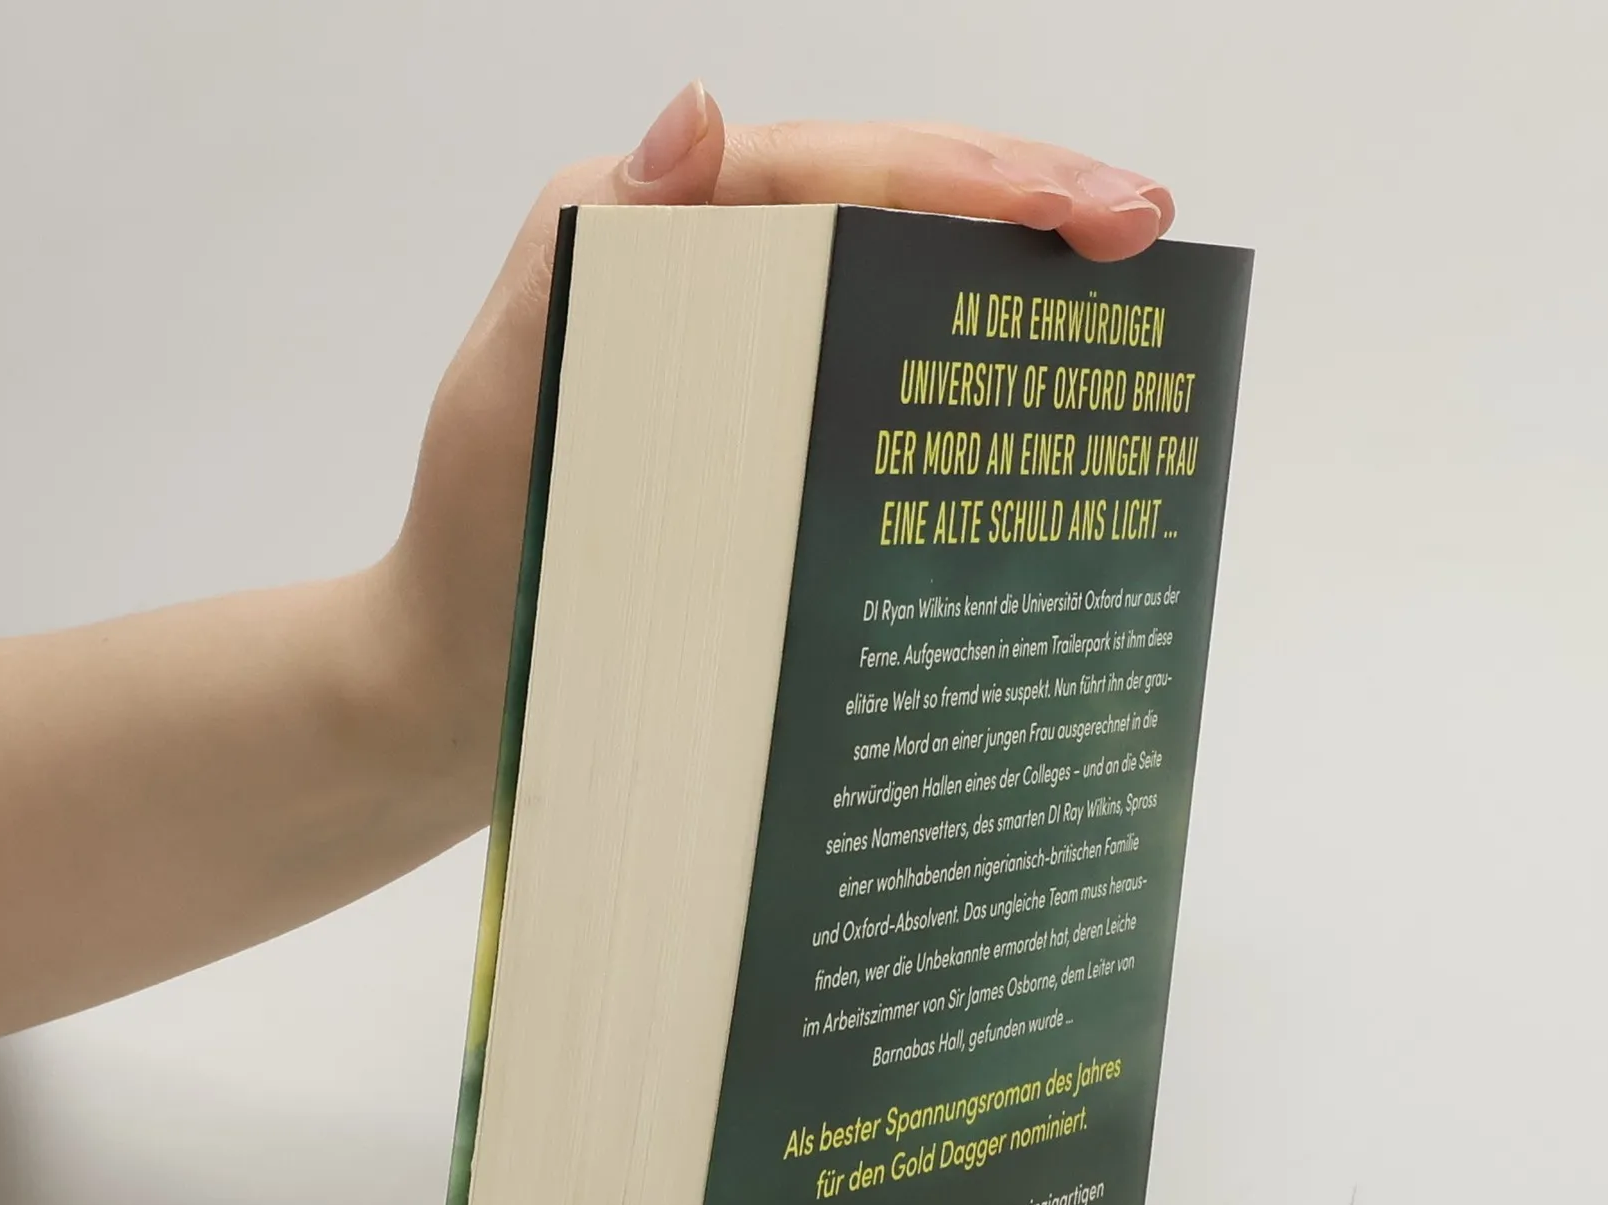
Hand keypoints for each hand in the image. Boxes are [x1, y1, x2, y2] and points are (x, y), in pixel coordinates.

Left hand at [384, 85, 1176, 823]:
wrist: (455, 691)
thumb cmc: (471, 544)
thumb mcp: (510, 386)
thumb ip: (585, 250)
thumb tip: (697, 111)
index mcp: (653, 237)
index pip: (837, 174)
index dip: (974, 177)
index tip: (1100, 207)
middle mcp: (711, 285)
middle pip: (888, 214)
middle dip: (1027, 206)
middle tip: (1151, 229)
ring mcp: (748, 372)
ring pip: (897, 296)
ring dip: (1010, 289)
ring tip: (1126, 300)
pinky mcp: (767, 456)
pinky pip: (875, 399)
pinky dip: (958, 391)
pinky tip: (1035, 407)